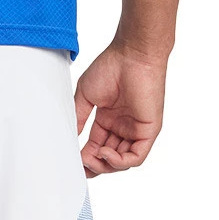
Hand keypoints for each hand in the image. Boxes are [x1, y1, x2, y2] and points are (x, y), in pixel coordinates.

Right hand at [74, 44, 167, 176]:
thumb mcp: (86, 96)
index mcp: (109, 120)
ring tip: (93, 157)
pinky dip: (119, 162)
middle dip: (94, 166)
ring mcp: (136, 129)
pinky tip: (105, 153)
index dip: (86, 159)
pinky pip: (136, 157)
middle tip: (83, 164)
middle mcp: (123, 127)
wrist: (132, 53)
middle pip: (109, 159)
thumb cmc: (112, 66)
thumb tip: (70, 139)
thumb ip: (78, 118)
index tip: (74, 163)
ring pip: (122, 162)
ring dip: (105, 166)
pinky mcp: (148, 131)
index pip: (97, 148)